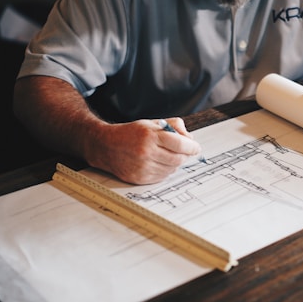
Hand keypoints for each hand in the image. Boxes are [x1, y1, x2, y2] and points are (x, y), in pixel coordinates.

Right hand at [85, 117, 201, 184]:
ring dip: (175, 163)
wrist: (106, 146)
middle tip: (183, 151)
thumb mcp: (152, 123)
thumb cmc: (131, 133)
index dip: (192, 147)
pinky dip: (166, 170)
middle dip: (184, 155)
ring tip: (167, 155)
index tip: (196, 148)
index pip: (181, 144)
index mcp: (150, 136)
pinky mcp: (140, 178)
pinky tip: (159, 162)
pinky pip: (162, 177)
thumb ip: (174, 126)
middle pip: (179, 158)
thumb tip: (190, 138)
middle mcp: (146, 152)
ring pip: (172, 169)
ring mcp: (143, 167)